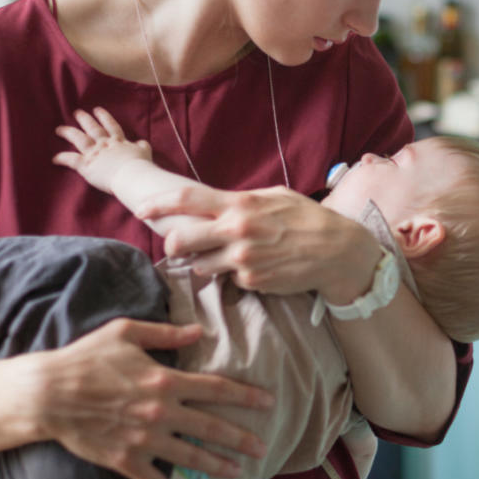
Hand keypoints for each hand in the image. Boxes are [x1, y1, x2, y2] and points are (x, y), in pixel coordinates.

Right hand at [31, 318, 273, 478]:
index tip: (267, 403)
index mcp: (164, 380)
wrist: (47, 394)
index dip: (245, 396)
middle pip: (211, 427)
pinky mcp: (125, 460)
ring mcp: (144, 440)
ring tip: (238, 470)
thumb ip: (166, 334)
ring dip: (218, 464)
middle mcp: (160, 412)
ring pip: (191, 456)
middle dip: (241, 438)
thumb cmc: (85, 358)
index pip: (216, 389)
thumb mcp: (126, 333)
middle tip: (261, 446)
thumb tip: (199, 331)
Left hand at [54, 107, 152, 194]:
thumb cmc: (140, 165)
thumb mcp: (145, 152)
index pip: (110, 125)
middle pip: (92, 128)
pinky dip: (62, 158)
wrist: (132, 175)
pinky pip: (71, 160)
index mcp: (118, 141)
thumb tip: (141, 142)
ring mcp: (94, 153)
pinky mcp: (86, 165)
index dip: (104, 117)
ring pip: (78, 139)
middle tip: (77, 113)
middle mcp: (104, 144)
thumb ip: (142, 146)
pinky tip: (54, 158)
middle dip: (84, 120)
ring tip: (59, 129)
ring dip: (68, 133)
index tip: (97, 110)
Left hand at [135, 185, 381, 301]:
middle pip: (182, 239)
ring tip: (234, 255)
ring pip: (202, 265)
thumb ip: (241, 200)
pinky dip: (237, 275)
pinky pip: (231, 280)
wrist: (338, 252)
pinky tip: (260, 266)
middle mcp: (237, 231)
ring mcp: (243, 259)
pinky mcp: (252, 281)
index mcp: (241, 204)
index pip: (187, 199)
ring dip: (208, 262)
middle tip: (178, 246)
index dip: (158, 204)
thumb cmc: (307, 219)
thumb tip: (214, 203)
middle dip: (174, 244)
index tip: (140, 210)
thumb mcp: (274, 196)